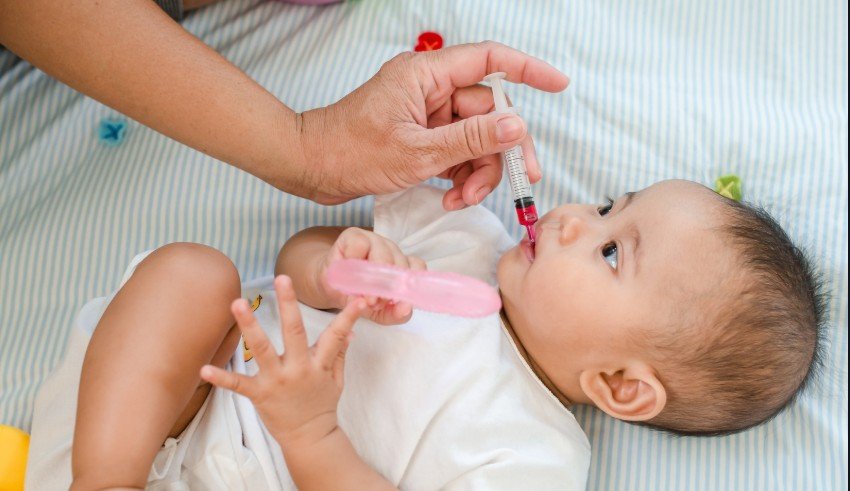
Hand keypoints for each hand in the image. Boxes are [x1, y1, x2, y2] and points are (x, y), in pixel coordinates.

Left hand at [201, 276, 366, 447]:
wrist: (309, 438)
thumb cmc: (322, 405)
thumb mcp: (336, 379)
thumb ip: (339, 353)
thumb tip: (350, 331)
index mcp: (319, 364)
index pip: (336, 335)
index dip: (348, 317)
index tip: (358, 300)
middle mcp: (298, 369)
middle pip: (294, 331)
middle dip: (288, 303)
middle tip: (282, 278)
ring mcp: (277, 381)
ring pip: (262, 349)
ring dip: (249, 325)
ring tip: (238, 303)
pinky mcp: (259, 394)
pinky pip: (238, 385)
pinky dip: (220, 378)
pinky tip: (204, 369)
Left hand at [296, 41, 568, 208]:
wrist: (311, 169)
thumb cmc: (351, 151)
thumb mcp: (417, 152)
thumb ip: (471, 139)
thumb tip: (518, 126)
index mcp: (428, 76)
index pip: (489, 60)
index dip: (528, 69)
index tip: (559, 84)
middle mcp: (431, 90)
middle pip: (489, 111)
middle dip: (502, 149)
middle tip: (519, 180)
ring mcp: (427, 116)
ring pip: (475, 138)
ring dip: (478, 171)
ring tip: (462, 199)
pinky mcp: (421, 138)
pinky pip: (456, 153)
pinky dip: (459, 177)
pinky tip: (450, 198)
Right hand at [318, 228, 425, 324]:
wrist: (330, 287)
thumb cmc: (358, 296)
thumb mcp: (378, 312)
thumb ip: (395, 313)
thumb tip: (405, 309)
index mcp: (402, 265)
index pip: (416, 268)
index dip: (409, 285)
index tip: (398, 302)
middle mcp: (392, 251)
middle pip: (400, 263)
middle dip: (388, 287)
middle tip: (374, 302)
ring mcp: (375, 241)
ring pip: (383, 255)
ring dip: (373, 278)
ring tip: (362, 293)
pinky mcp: (355, 235)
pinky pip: (360, 245)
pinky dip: (354, 260)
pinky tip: (348, 271)